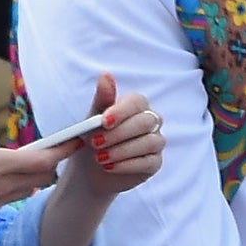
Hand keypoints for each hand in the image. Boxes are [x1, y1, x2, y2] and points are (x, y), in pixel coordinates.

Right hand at [0, 137, 70, 245]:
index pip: (44, 158)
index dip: (63, 149)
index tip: (76, 139)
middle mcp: (6, 183)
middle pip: (44, 174)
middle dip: (51, 161)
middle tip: (48, 148)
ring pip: (30, 185)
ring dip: (35, 174)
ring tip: (26, 162)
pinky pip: (13, 195)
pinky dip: (17, 185)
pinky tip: (1, 179)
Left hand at [62, 73, 164, 198]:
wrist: (90, 170)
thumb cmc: (94, 139)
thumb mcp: (92, 119)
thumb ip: (103, 98)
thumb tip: (105, 75)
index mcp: (136, 106)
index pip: (138, 101)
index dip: (122, 111)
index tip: (103, 122)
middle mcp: (151, 121)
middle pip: (145, 122)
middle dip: (119, 134)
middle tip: (96, 143)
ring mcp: (155, 142)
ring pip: (150, 142)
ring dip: (121, 151)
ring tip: (99, 158)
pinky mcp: (155, 163)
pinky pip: (149, 162)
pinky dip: (127, 165)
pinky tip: (109, 166)